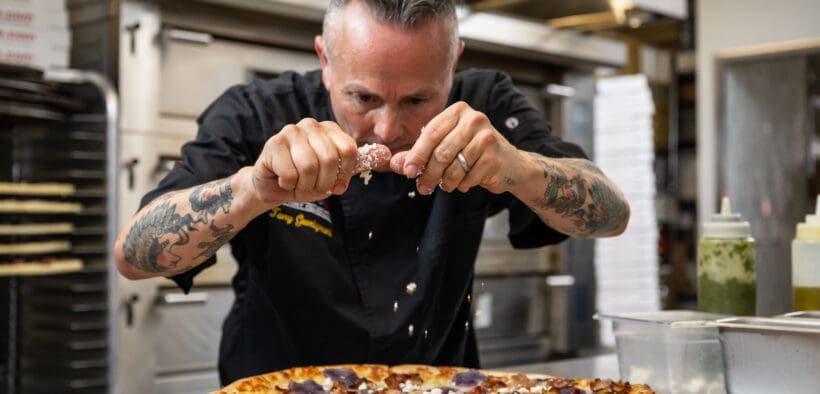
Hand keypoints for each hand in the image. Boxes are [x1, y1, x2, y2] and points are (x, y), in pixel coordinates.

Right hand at [248, 118, 390, 206]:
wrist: (274, 186)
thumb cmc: (308, 179)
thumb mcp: (337, 174)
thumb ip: (359, 163)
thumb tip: (387, 153)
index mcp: (330, 129)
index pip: (349, 151)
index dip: (344, 174)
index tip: (337, 185)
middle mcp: (312, 125)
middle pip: (330, 159)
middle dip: (323, 182)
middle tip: (315, 187)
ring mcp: (291, 131)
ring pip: (309, 167)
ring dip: (306, 185)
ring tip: (300, 183)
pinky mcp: (273, 143)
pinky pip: (291, 173)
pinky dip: (290, 185)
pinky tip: (285, 179)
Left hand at [390, 101, 521, 194]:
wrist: (510, 164)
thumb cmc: (472, 153)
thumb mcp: (445, 148)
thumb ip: (419, 154)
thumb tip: (395, 164)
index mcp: (458, 111)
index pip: (431, 132)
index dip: (416, 154)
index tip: (407, 171)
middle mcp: (474, 119)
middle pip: (441, 152)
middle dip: (428, 174)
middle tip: (422, 187)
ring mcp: (487, 137)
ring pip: (454, 167)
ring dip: (446, 182)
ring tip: (446, 185)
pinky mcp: (494, 156)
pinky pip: (468, 178)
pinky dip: (462, 185)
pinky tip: (465, 182)